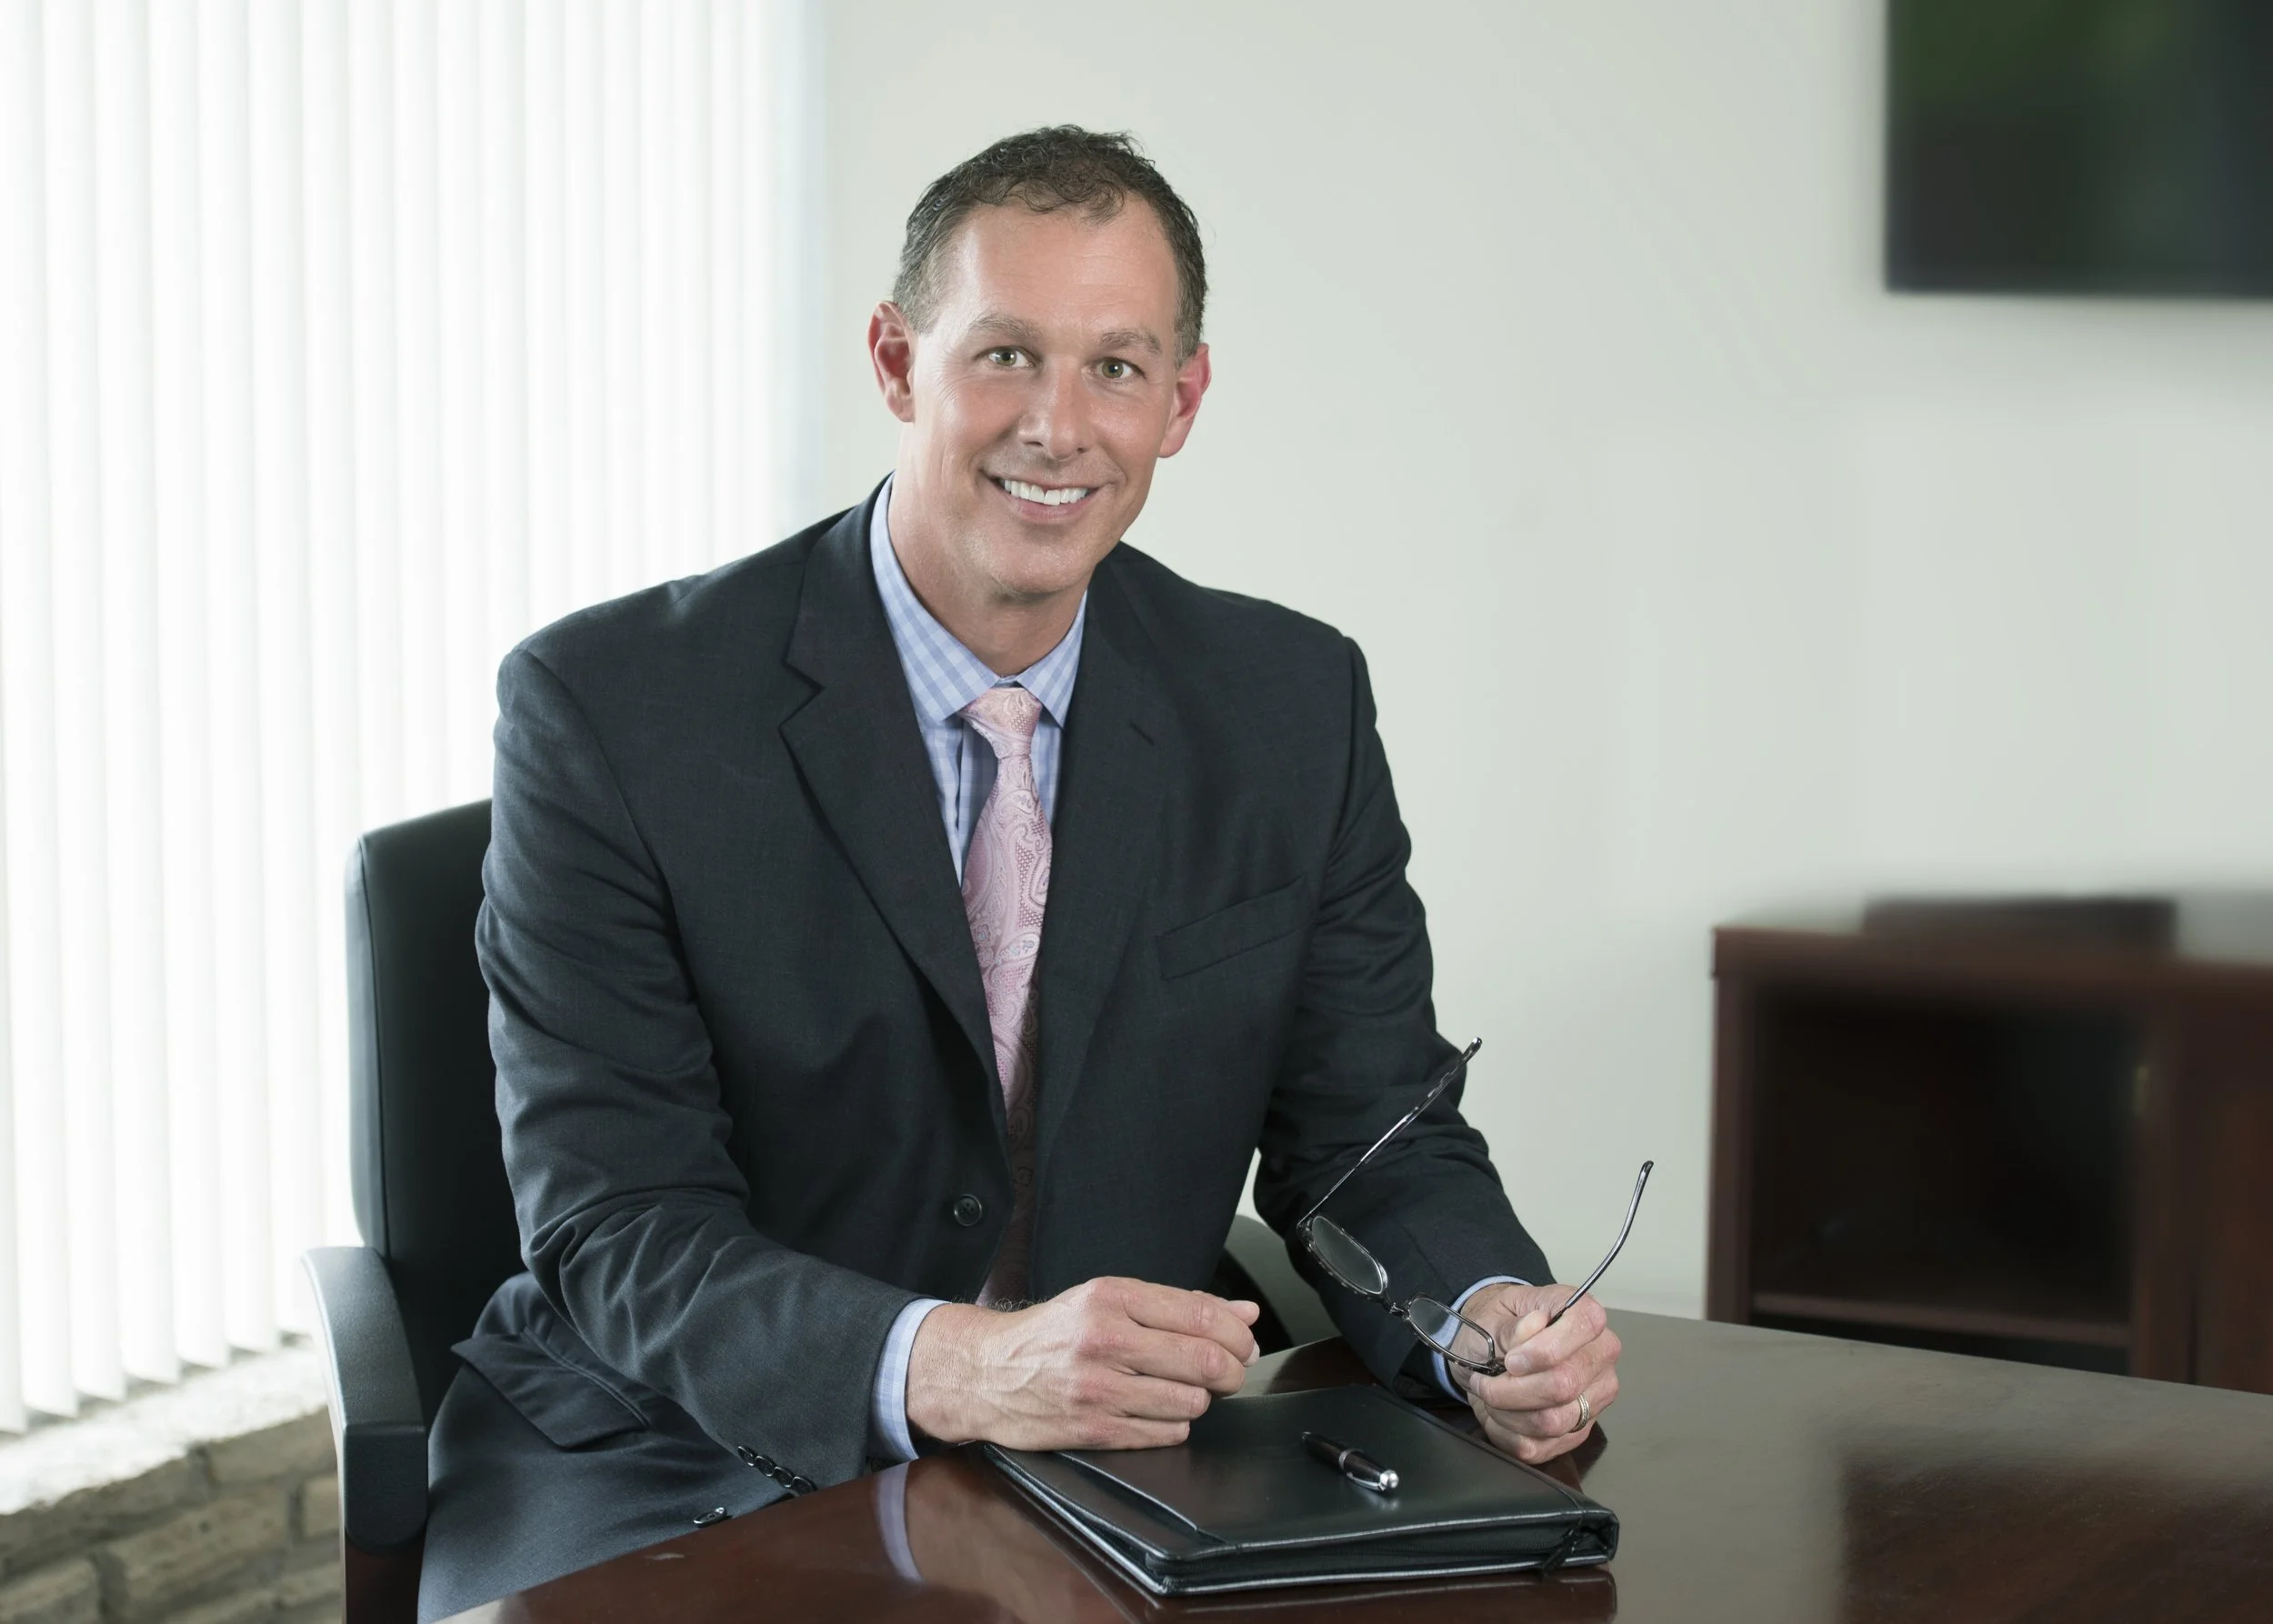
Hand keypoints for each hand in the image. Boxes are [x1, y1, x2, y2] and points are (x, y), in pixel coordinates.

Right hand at [905, 1276, 1260, 1450]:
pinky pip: (1165, 1434)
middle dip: (1231, 1371)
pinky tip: (1158, 1412)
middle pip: (1203, 1361)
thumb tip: (1245, 1314)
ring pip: (1190, 1401)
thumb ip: (1179, 1306)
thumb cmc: (1052, 1334)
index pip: (1200, 1315)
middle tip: (1231, 1372)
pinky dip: (1175, 1425)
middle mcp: (1105, 1339)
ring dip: (1199, 1400)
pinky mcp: (1093, 1429)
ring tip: (1183, 1390)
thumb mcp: (1108, 1301)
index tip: (1244, 1343)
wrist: (986, 1373)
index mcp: (1111, 1297)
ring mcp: (1098, 1388)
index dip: (1237, 1334)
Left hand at [1456, 1283, 1621, 1464]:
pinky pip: (1539, 1446)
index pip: (1585, 1326)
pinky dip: (1506, 1432)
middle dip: (1512, 1389)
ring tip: (1490, 1395)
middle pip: (1565, 1385)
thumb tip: (1535, 1323)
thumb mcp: (1492, 1317)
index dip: (1544, 1349)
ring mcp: (1593, 1399)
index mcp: (1585, 1316)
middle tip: (1485, 1380)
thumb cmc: (1496, 1328)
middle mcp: (1599, 1357)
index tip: (1512, 1360)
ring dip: (1507, 1412)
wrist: (1486, 1352)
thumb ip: (1511, 1325)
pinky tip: (1499, 1413)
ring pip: (1552, 1421)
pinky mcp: (1576, 1432)